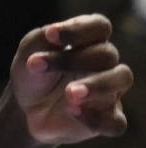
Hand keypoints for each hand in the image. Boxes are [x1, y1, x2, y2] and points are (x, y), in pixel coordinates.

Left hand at [10, 14, 131, 143]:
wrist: (25, 109)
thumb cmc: (33, 73)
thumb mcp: (30, 50)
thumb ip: (42, 38)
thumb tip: (53, 35)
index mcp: (89, 41)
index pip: (99, 26)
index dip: (79, 28)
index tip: (50, 35)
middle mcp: (105, 64)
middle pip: (107, 54)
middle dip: (72, 59)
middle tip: (37, 65)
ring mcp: (110, 91)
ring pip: (121, 79)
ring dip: (97, 85)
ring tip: (70, 93)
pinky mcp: (107, 119)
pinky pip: (116, 121)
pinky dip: (96, 118)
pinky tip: (72, 111)